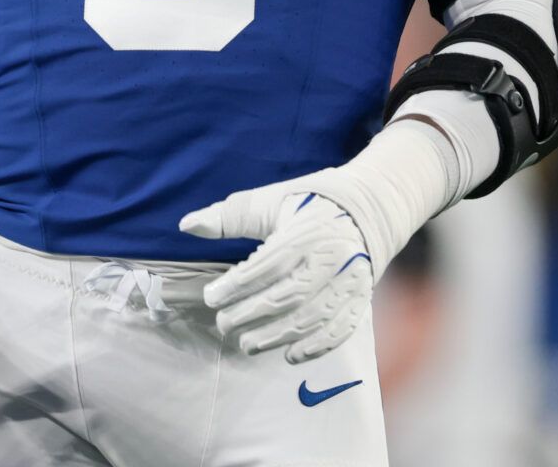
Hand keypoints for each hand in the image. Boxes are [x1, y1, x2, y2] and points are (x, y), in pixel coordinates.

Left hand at [179, 179, 374, 363]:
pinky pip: (340, 329)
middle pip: (289, 296)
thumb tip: (186, 225)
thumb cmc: (310, 201)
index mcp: (307, 231)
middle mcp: (332, 258)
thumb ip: (229, 216)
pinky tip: (289, 356)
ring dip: (277, 337)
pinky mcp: (361, 297)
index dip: (237, 285)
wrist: (370, 206)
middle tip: (223, 325)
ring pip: (313, 318)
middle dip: (252, 314)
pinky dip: (315, 347)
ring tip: (247, 344)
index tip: (211, 297)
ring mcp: (351, 281)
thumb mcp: (270, 201)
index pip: (268, 264)